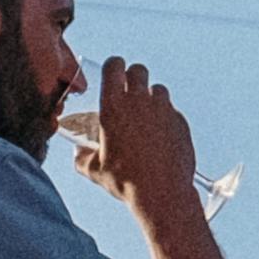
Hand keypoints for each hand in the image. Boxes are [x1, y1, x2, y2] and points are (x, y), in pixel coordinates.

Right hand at [76, 55, 200, 209]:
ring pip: (158, 89)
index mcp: (113, 106)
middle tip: (129, 90)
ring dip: (151, 96)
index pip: (113, 66)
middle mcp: (139, 101)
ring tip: (146, 115)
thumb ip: (82, 157)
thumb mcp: (95, 170)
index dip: (113, 65)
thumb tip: (78, 154)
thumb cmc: (126, 181)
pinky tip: (160, 135)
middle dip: (133, 76)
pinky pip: (172, 110)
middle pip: (138, 70)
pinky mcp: (180, 121)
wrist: (162, 192)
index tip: (113, 70)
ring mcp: (163, 109)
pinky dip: (166, 117)